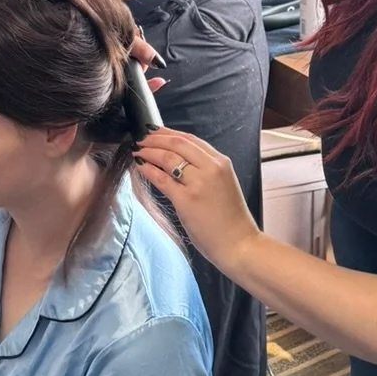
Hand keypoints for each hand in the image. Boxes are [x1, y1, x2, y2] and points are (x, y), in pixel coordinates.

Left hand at [134, 127, 258, 273]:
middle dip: (155, 138)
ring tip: (138, 151)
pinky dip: (148, 170)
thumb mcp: (222, 185)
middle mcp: (211, 168)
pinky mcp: (186, 200)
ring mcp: (198, 183)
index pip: (191, 139)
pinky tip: (140, 167)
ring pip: (168, 157)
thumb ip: (205, 170)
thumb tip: (177, 161)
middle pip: (177, 143)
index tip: (154, 132)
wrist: (238, 243)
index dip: (169, 133)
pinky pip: (162, 179)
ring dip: (149, 151)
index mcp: (221, 163)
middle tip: (140, 138)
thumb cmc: (230, 219)